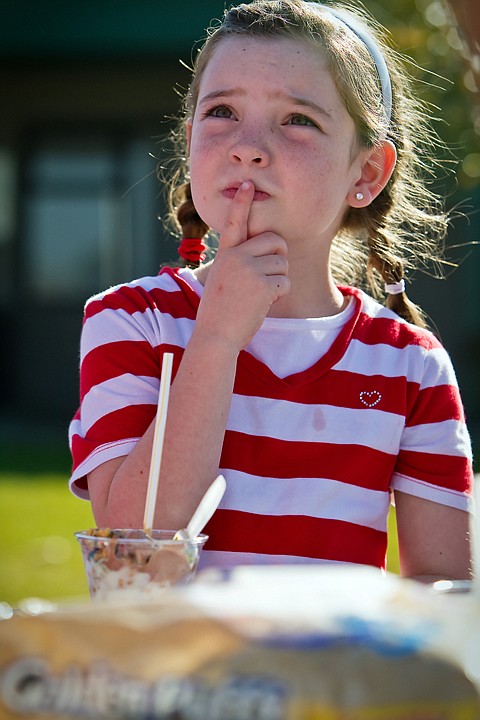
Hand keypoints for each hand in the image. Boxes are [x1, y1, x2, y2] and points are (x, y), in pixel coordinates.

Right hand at [195, 181, 289, 351]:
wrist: (215, 336)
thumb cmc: (220, 312)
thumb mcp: (221, 280)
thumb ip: (238, 263)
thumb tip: (269, 253)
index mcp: (225, 255)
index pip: (234, 223)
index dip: (242, 203)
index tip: (248, 184)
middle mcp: (236, 257)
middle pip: (275, 241)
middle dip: (279, 258)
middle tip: (269, 278)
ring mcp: (248, 270)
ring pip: (283, 264)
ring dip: (278, 281)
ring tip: (258, 296)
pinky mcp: (262, 285)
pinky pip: (286, 283)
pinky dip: (279, 295)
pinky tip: (263, 304)